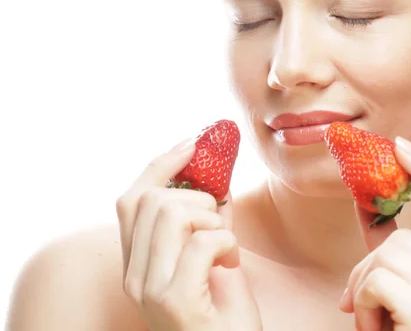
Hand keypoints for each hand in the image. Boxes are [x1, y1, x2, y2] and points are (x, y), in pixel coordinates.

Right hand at [116, 138, 261, 330]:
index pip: (131, 198)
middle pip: (152, 200)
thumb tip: (217, 178)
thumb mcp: (216, 257)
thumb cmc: (227, 314)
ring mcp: (148, 289)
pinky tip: (231, 263)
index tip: (193, 144)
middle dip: (197, 197)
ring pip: (174, 214)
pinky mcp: (173, 300)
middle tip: (218, 222)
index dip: (161, 165)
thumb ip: (210, 220)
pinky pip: (202, 242)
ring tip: (225, 247)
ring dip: (213, 221)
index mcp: (137, 263)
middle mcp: (133, 276)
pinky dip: (227, 243)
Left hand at [340, 136, 410, 330]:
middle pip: (404, 239)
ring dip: (363, 289)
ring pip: (385, 256)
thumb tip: (365, 205)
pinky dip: (360, 304)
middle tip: (366, 303)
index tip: (401, 145)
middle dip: (371, 268)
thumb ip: (399, 255)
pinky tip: (375, 330)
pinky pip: (375, 280)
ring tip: (375, 321)